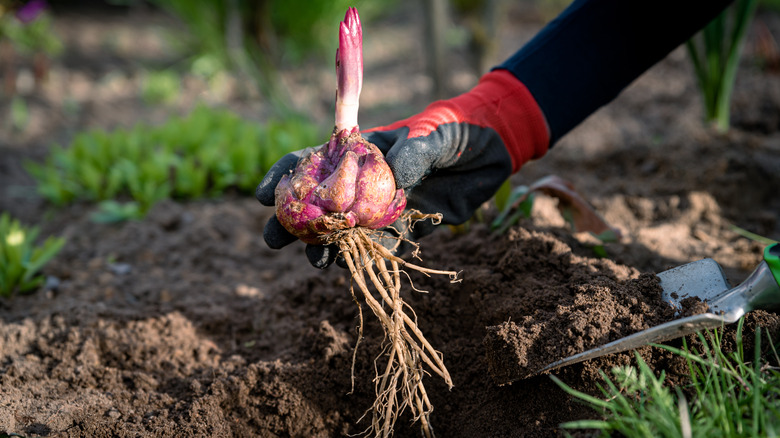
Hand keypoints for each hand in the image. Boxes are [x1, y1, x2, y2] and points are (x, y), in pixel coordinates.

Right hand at [256, 69, 548, 267]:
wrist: (492, 149)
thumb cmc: (456, 129)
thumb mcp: (434, 135)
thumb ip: (414, 153)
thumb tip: (397, 180)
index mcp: (361, 151)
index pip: (312, 161)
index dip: (284, 178)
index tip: (264, 197)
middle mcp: (365, 181)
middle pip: (320, 203)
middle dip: (294, 222)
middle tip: (274, 241)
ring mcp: (384, 207)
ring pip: (347, 231)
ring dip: (328, 247)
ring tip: (317, 262)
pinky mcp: (408, 226)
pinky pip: (385, 247)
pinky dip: (370, 258)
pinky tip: (354, 269)